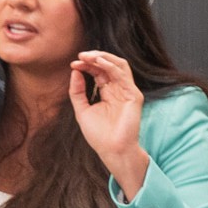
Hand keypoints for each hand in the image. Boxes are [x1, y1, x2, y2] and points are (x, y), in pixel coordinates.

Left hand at [68, 50, 148, 196]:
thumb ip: (77, 91)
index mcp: (108, 93)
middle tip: (81, 56)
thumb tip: (75, 71)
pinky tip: (99, 63)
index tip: (73, 64)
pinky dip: (111, 66)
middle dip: (95, 57)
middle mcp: (119, 90)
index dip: (87, 65)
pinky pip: (124, 75)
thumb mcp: (82, 110)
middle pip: (110, 65)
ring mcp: (128, 92)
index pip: (99, 71)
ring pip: (119, 65)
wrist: (112, 150)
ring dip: (103, 58)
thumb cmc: (99, 135)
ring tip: (88, 56)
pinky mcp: (134, 96)